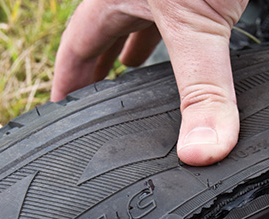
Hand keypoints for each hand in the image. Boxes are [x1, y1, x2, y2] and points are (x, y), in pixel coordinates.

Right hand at [51, 0, 247, 165]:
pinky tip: (195, 48)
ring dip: (140, 49)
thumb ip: (204, 88)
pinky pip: (183, 17)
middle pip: (106, 36)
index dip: (69, 80)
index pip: (76, 47)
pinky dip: (183, 35)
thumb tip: (200, 151)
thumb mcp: (197, 25)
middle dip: (103, 71)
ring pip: (144, 22)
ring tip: (139, 79)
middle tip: (101, 108)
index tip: (63, 111)